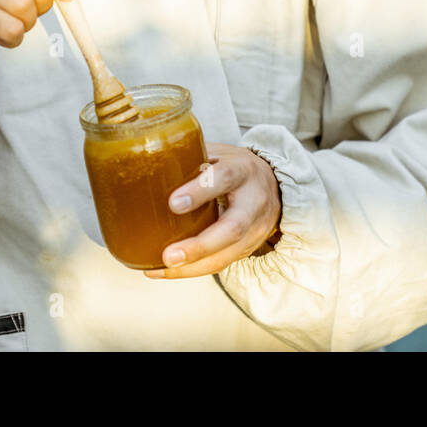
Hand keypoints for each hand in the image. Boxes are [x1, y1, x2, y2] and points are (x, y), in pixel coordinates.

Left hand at [144, 142, 281, 278]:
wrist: (277, 188)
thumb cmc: (237, 168)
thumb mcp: (221, 154)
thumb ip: (193, 157)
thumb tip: (150, 162)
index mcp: (243, 171)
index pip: (225, 178)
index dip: (201, 191)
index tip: (173, 203)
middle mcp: (254, 202)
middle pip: (232, 228)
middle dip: (199, 246)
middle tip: (169, 256)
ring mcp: (254, 230)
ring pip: (227, 255)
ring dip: (192, 267)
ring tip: (161, 269)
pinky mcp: (247, 249)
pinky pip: (221, 264)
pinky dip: (193, 270)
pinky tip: (167, 271)